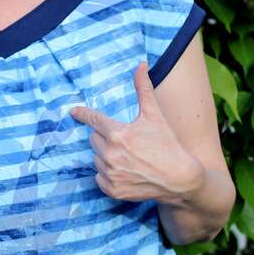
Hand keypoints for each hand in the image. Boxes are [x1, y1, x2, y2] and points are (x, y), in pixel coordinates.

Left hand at [69, 60, 202, 204]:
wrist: (179, 179)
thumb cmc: (167, 144)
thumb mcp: (155, 115)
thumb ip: (143, 89)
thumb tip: (140, 64)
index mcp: (118, 134)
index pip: (93, 120)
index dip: (83, 114)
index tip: (74, 111)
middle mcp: (110, 154)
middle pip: (94, 139)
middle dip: (106, 137)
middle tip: (125, 140)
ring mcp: (110, 173)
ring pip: (95, 158)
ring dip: (106, 155)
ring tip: (128, 157)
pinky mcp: (112, 189)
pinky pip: (98, 177)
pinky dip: (107, 174)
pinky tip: (124, 171)